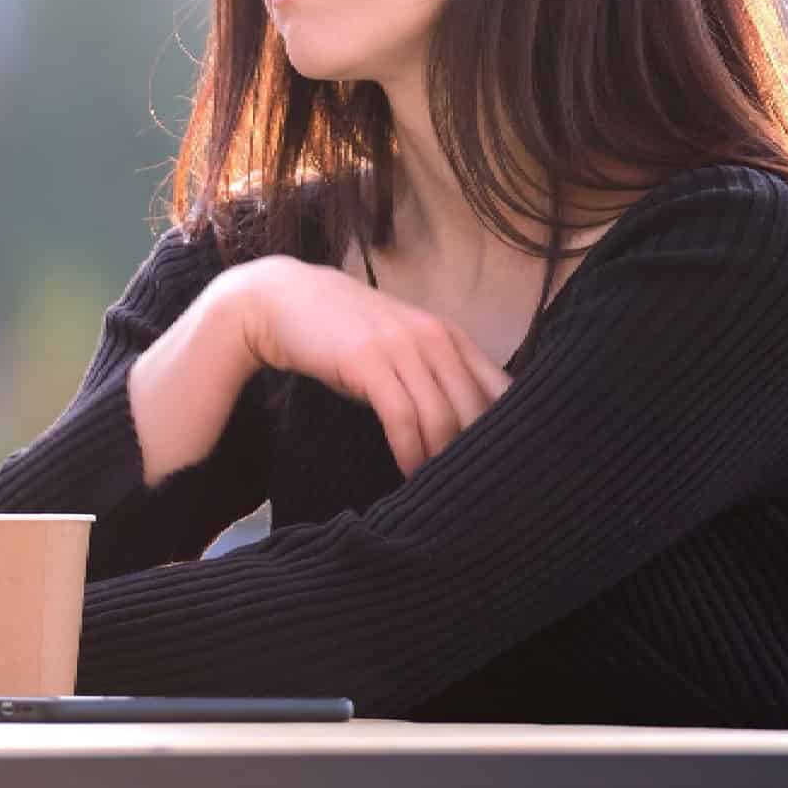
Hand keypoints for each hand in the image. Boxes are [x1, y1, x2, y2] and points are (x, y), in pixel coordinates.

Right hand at [238, 255, 512, 476]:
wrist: (282, 300)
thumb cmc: (341, 330)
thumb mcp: (397, 343)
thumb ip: (431, 370)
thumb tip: (462, 423)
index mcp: (448, 334)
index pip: (500, 387)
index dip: (505, 429)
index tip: (495, 462)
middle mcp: (433, 337)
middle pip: (475, 409)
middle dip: (473, 452)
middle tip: (468, 487)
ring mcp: (401, 347)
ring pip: (441, 417)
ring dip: (440, 459)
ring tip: (437, 487)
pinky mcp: (368, 362)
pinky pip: (402, 418)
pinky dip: (410, 452)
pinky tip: (409, 472)